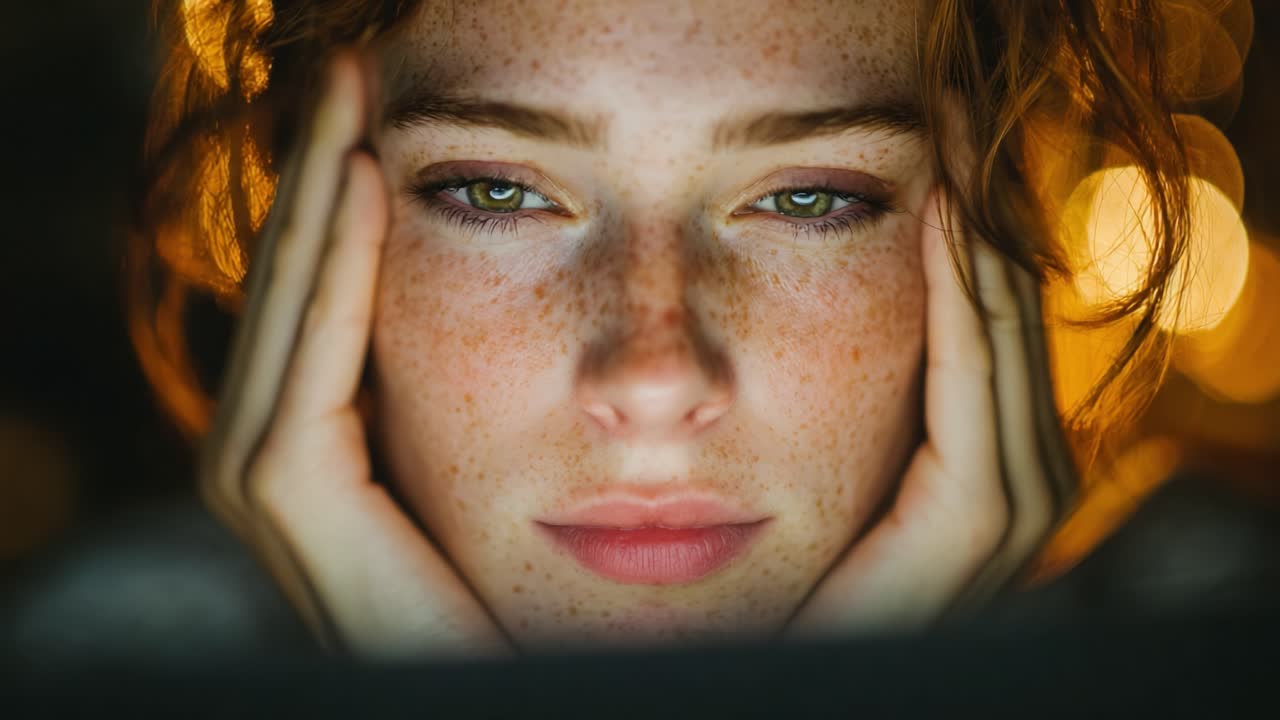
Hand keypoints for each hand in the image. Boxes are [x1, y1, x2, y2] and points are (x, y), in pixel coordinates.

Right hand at [198, 52, 508, 658]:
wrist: (501, 682)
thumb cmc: (498, 585)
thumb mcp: (460, 456)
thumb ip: (430, 385)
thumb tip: (463, 271)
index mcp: (298, 435)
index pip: (311, 291)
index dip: (331, 194)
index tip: (371, 108)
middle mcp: (261, 448)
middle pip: (286, 282)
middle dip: (312, 170)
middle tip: (347, 71)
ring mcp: (260, 475)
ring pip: (287, 304)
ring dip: (312, 194)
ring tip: (347, 100)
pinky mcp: (287, 497)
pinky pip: (311, 360)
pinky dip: (332, 272)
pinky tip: (361, 188)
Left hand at [786, 188, 1077, 635]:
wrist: (788, 672)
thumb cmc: (806, 584)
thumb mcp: (846, 476)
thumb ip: (882, 414)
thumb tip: (857, 313)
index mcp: (999, 470)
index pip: (992, 336)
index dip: (974, 247)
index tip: (943, 162)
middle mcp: (1028, 482)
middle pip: (1011, 326)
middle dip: (985, 229)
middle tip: (955, 134)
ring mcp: (1017, 504)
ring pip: (1005, 341)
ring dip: (982, 245)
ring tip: (956, 158)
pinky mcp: (979, 519)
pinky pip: (972, 380)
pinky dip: (965, 300)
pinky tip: (945, 228)